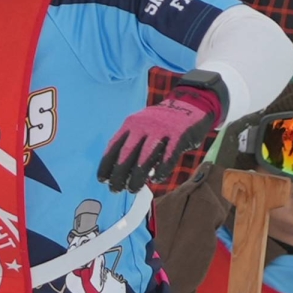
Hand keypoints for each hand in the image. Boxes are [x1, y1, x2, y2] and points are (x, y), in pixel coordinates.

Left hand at [98, 86, 221, 192]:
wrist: (190, 102)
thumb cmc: (162, 123)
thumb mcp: (143, 127)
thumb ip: (133, 145)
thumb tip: (122, 172)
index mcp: (131, 124)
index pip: (114, 146)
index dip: (106, 164)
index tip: (102, 179)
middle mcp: (144, 126)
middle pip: (127, 153)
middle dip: (119, 174)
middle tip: (115, 189)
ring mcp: (162, 130)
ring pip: (145, 157)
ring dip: (137, 176)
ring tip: (133, 189)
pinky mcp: (180, 135)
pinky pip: (168, 156)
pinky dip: (162, 170)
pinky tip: (156, 180)